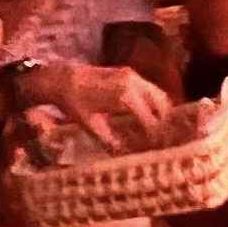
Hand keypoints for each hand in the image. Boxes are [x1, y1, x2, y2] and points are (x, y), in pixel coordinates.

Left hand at [11, 62, 171, 147]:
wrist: (64, 78)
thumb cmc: (75, 102)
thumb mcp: (90, 124)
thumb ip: (109, 139)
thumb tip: (124, 153)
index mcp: (125, 96)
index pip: (151, 119)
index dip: (156, 135)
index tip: (158, 147)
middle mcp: (133, 83)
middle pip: (162, 105)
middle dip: (164, 122)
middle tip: (162, 139)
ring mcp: (133, 76)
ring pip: (158, 95)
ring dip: (160, 111)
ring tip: (157, 129)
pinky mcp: (129, 73)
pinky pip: (149, 88)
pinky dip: (153, 102)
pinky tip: (147, 116)